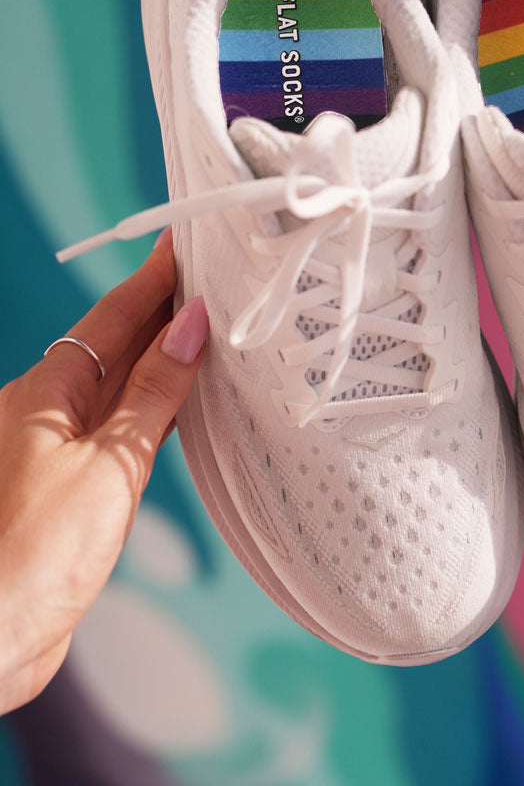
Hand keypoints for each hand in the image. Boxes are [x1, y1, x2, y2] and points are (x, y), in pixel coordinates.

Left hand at [0, 230, 207, 713]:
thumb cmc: (32, 555)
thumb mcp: (111, 463)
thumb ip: (155, 392)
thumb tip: (191, 326)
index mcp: (45, 393)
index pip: (112, 318)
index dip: (152, 279)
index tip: (186, 244)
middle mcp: (46, 411)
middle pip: (115, 344)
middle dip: (163, 309)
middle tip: (214, 277)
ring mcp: (58, 448)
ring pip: (121, 384)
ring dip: (164, 356)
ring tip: (212, 328)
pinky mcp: (73, 486)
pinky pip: (122, 425)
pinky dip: (157, 404)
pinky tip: (183, 401)